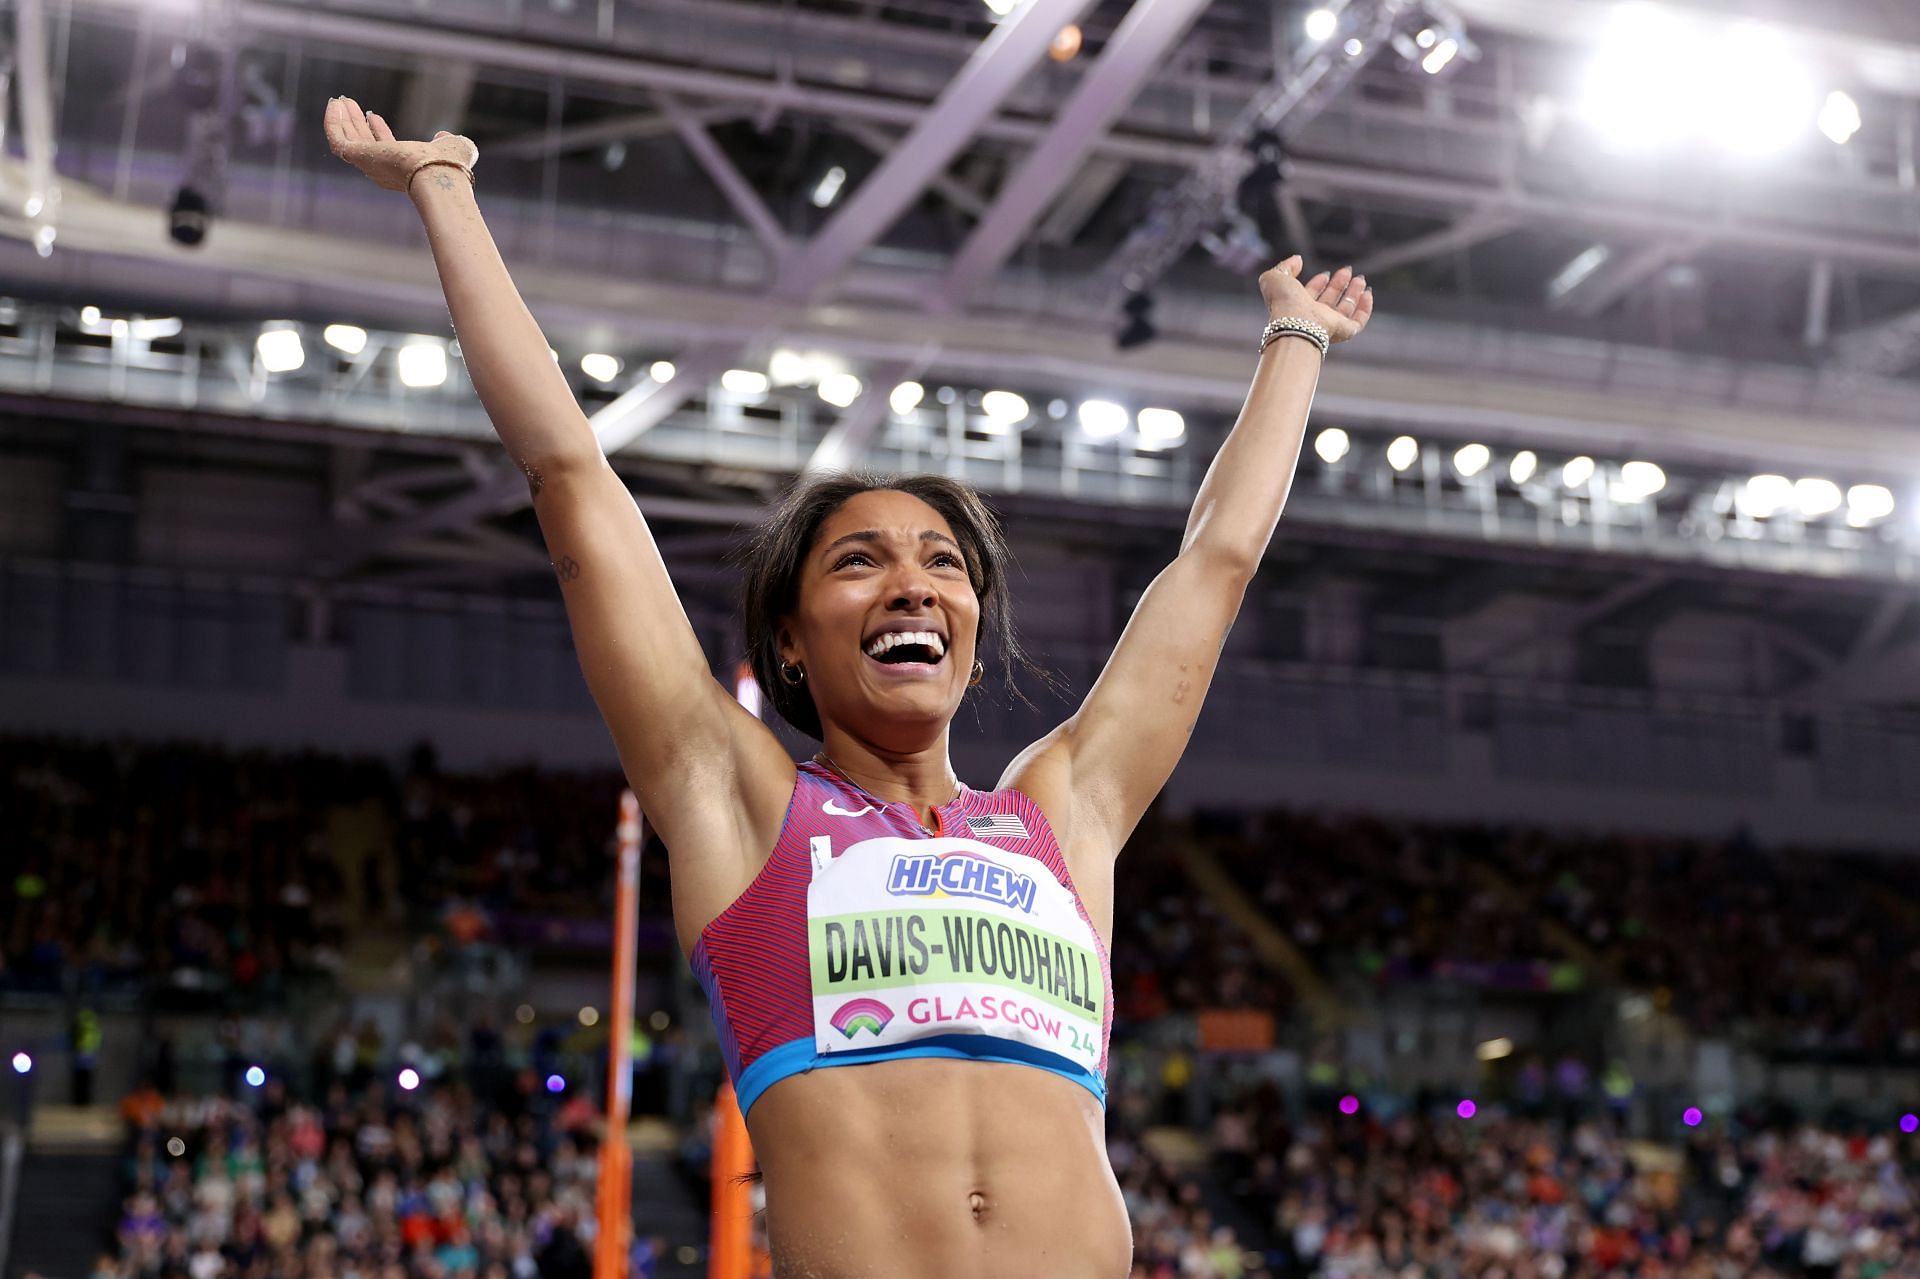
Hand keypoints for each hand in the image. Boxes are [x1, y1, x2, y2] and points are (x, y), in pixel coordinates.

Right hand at [324, 95, 476, 194]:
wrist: (439, 175)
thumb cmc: (450, 166)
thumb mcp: (452, 148)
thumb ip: (446, 141)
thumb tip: (443, 135)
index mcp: (403, 170)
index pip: (385, 150)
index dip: (378, 132)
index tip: (372, 115)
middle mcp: (384, 170)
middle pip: (364, 144)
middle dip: (356, 124)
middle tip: (348, 104)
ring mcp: (370, 165)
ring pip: (349, 141)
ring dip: (343, 120)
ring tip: (340, 100)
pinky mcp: (359, 157)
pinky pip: (337, 140)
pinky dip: (332, 123)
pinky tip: (334, 105)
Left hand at [1258, 256, 1373, 344]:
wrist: (1294, 323)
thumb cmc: (1283, 302)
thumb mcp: (1275, 277)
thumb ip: (1285, 266)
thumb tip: (1298, 259)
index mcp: (1296, 306)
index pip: (1310, 295)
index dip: (1318, 283)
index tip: (1325, 273)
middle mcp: (1313, 317)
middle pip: (1330, 301)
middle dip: (1338, 285)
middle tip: (1347, 271)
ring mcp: (1329, 325)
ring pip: (1345, 309)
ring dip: (1354, 293)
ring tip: (1360, 278)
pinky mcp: (1343, 331)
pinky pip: (1358, 321)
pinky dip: (1365, 308)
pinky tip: (1368, 294)